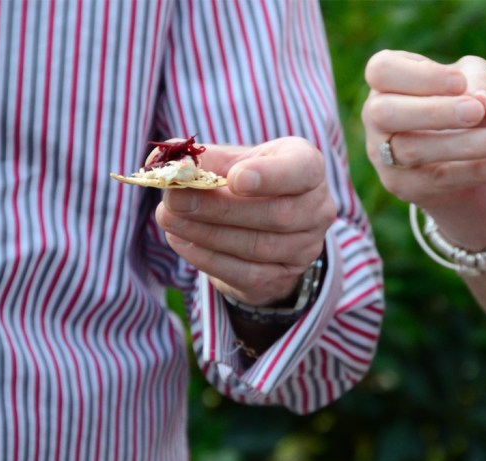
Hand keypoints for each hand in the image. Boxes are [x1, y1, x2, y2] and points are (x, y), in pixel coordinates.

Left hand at [155, 137, 334, 306]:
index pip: (301, 170)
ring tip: (169, 218)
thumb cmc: (247, 182)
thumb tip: (167, 159)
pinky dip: (208, 258)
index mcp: (309, 167)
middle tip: (175, 199)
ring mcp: (305, 248)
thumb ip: (204, 158)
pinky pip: (246, 273)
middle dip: (220, 209)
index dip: (271, 176)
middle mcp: (317, 209)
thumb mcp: (232, 160)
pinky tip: (181, 241)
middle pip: (276, 214)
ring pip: (259, 246)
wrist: (263, 226)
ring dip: (208, 234)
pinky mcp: (283, 277)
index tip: (234, 178)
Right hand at [361, 50, 485, 214]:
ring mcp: (384, 156)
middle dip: (435, 111)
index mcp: (385, 82)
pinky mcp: (404, 188)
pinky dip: (480, 170)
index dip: (419, 76)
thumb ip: (476, 81)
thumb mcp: (474, 82)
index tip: (460, 81)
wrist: (468, 162)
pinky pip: (440, 179)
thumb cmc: (466, 105)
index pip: (381, 70)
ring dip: (464, 144)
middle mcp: (374, 118)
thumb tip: (482, 100)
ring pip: (414, 150)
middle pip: (386, 112)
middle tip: (478, 111)